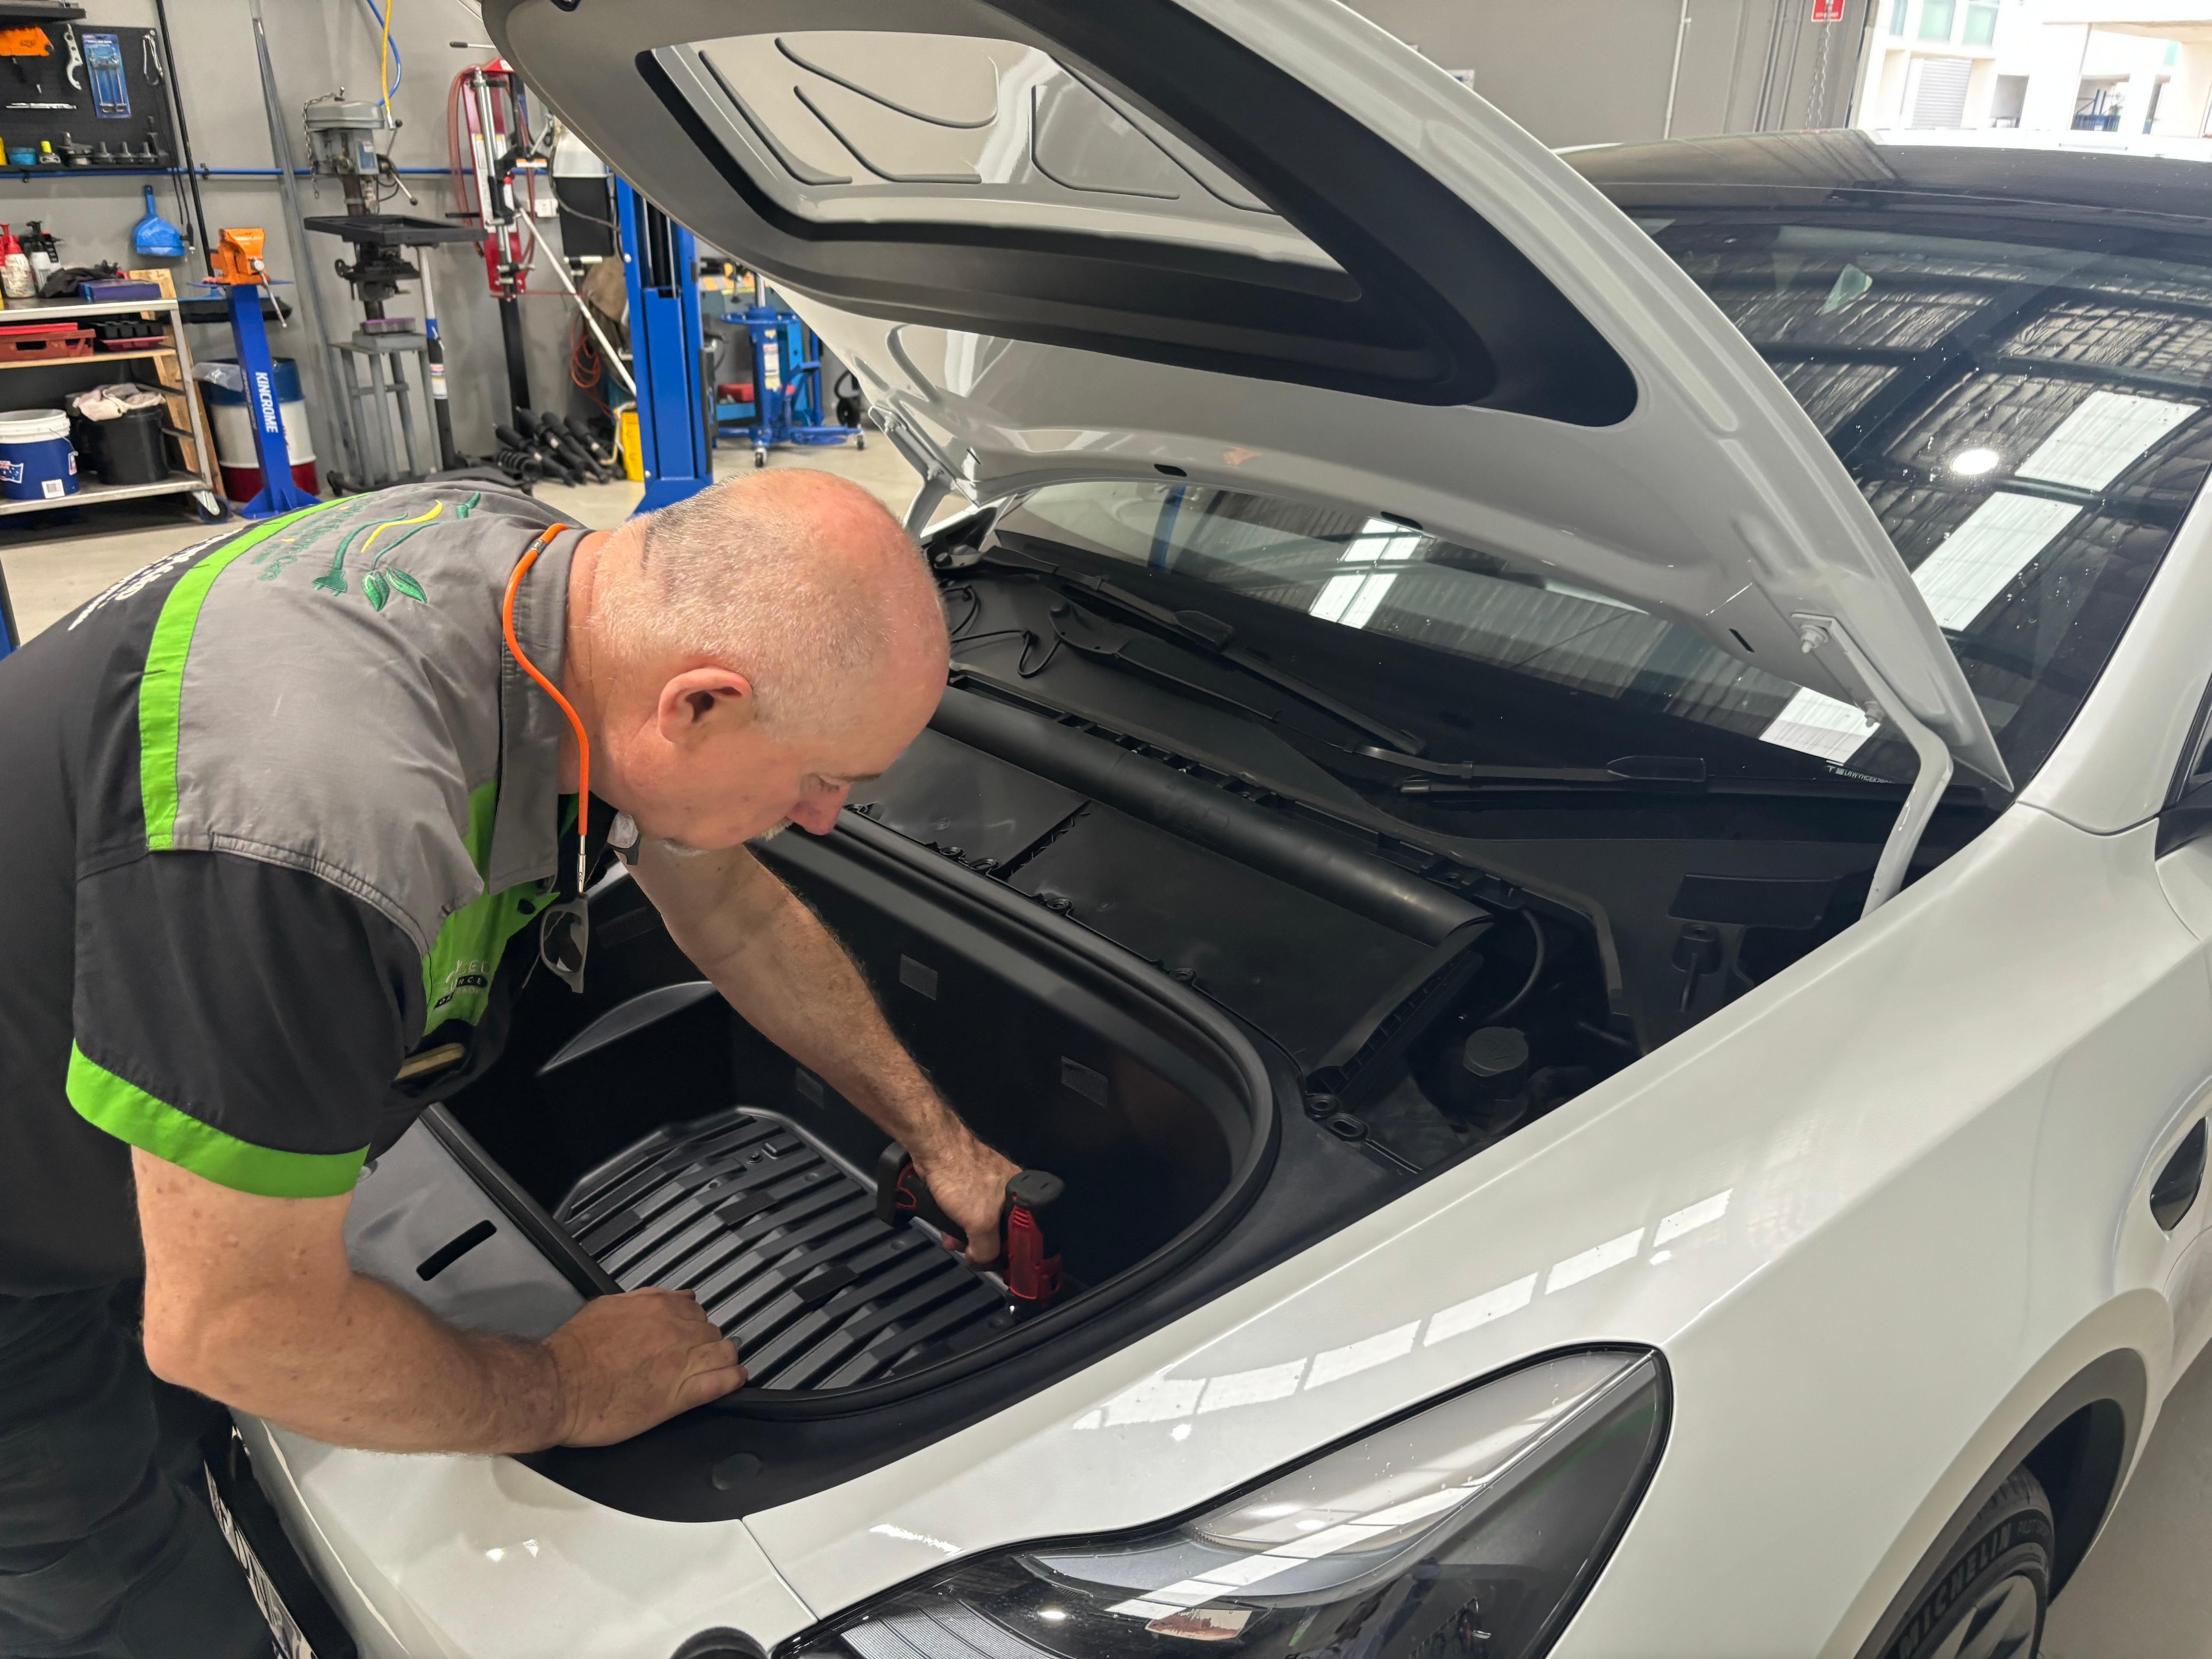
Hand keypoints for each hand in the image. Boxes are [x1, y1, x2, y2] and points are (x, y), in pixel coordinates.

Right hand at [542, 1288, 743, 1446]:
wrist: (558, 1385)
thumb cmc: (574, 1351)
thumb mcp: (607, 1307)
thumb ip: (643, 1300)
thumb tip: (670, 1297)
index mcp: (658, 1306)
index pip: (695, 1310)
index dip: (692, 1326)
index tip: (687, 1336)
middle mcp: (676, 1329)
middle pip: (711, 1331)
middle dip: (705, 1343)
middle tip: (691, 1359)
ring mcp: (682, 1361)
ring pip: (724, 1352)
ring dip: (721, 1359)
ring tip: (714, 1370)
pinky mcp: (682, 1394)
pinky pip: (723, 1381)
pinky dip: (733, 1379)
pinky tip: (733, 1380)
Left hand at [915, 1132, 1022, 1265]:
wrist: (933, 1148)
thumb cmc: (961, 1172)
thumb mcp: (981, 1222)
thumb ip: (986, 1248)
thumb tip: (981, 1260)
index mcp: (1021, 1193)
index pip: (1023, 1232)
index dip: (1008, 1251)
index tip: (994, 1262)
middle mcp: (1006, 1189)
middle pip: (1000, 1229)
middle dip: (980, 1244)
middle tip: (968, 1250)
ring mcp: (985, 1186)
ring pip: (979, 1221)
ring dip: (964, 1234)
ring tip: (952, 1238)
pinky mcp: (966, 1184)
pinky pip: (965, 1211)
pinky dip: (955, 1221)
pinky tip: (945, 1224)